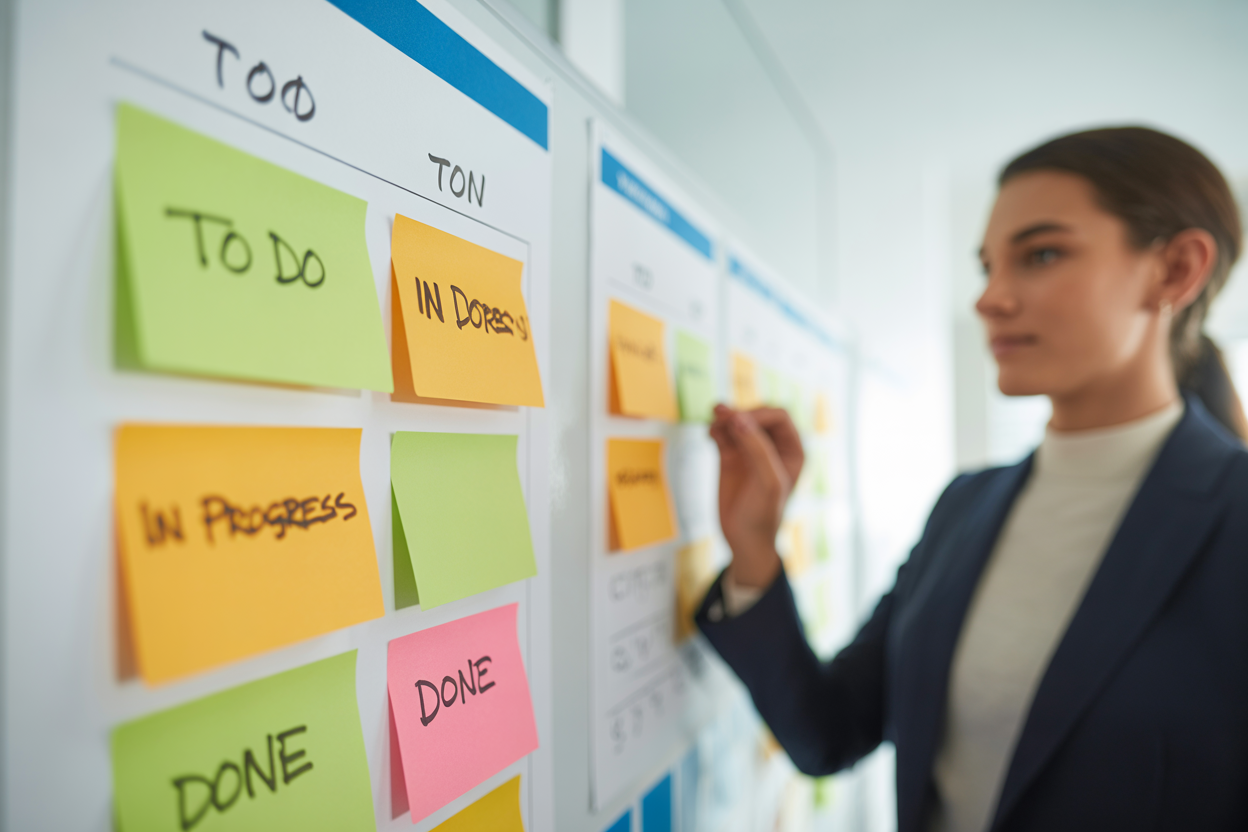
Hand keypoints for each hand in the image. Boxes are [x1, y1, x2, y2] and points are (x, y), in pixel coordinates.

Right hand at [708, 404, 804, 588]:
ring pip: (738, 422)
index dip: (759, 414)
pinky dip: (716, 430)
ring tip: (713, 424)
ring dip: (725, 419)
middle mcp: (773, 447)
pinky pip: (723, 434)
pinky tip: (710, 434)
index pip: (778, 416)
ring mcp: (751, 452)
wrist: (744, 540)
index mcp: (793, 450)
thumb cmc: (764, 515)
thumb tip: (737, 417)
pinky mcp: (731, 458)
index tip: (738, 422)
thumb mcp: (768, 482)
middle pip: (757, 415)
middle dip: (740, 414)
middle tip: (720, 417)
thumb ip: (757, 448)